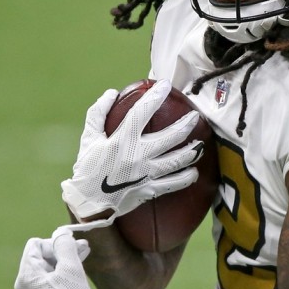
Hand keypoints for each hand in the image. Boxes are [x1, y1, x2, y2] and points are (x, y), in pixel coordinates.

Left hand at [14, 229, 107, 288]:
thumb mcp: (71, 268)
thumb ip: (64, 246)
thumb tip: (61, 232)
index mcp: (27, 275)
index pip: (36, 245)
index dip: (55, 244)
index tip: (71, 252)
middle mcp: (24, 282)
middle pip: (41, 254)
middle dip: (62, 250)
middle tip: (83, 248)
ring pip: (48, 264)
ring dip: (65, 258)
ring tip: (84, 254)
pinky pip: (50, 275)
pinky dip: (62, 269)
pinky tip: (78, 266)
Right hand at [60, 80, 203, 220]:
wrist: (88, 203)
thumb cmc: (88, 168)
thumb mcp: (88, 138)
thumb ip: (98, 113)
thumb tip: (111, 93)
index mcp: (121, 140)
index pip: (141, 113)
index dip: (155, 97)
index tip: (165, 85)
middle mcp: (137, 156)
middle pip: (169, 137)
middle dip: (186, 124)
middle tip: (196, 116)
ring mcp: (146, 174)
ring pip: (176, 160)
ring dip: (191, 151)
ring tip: (200, 144)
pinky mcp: (150, 190)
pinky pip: (174, 184)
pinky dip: (186, 178)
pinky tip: (194, 171)